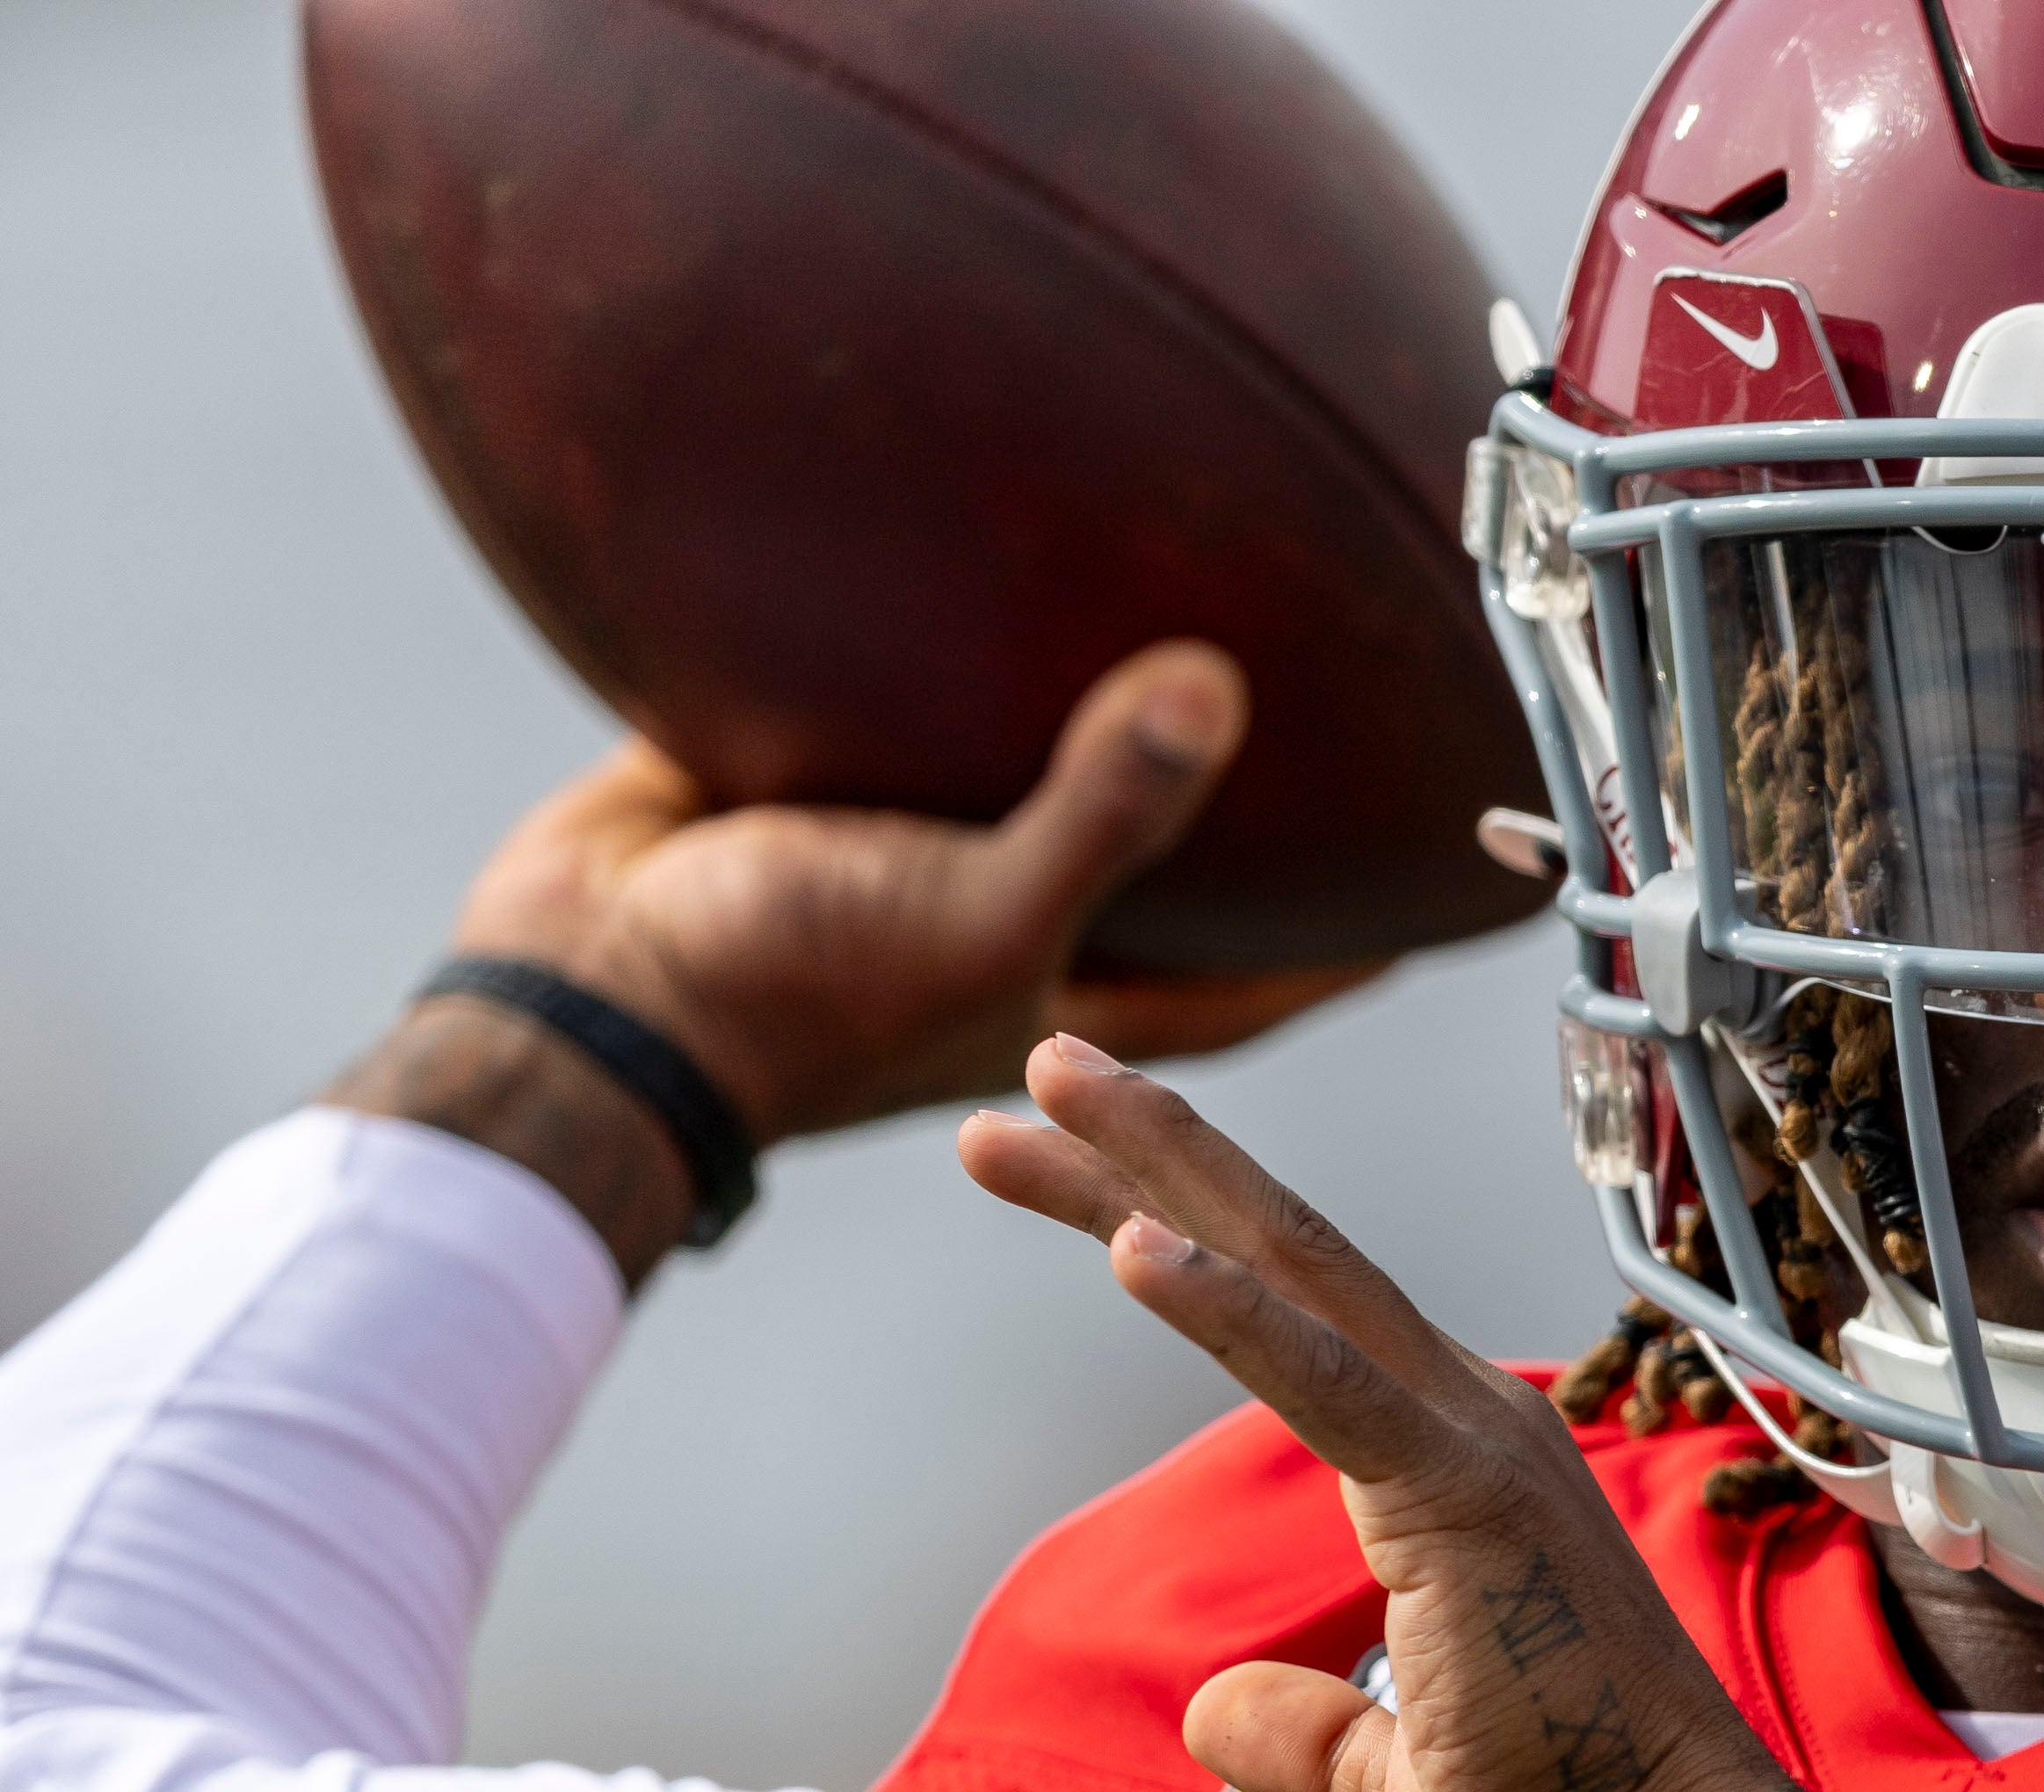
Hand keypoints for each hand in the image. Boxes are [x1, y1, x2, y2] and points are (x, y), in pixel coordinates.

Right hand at [452, 642, 1374, 1146]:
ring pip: (1044, 773)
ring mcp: (924, 856)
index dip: (1368, 928)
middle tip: (1342, 686)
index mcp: (1096, 999)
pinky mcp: (821, 785)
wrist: (577, 990)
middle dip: (1245, 797)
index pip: (1281, 970)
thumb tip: (1213, 692)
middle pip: (1177, 860)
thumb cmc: (794, 996)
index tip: (1456, 863)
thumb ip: (1106, 809)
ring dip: (1095, 703)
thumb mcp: (984, 908)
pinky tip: (988, 531)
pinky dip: (947, 647)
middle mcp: (1027, 924)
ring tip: (1186, 575)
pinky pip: (911, 708)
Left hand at [960, 1038, 1883, 1791]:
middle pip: (1287, 1255)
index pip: (1300, 1323)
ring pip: (1294, 1272)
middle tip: (1038, 1066)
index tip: (1072, 1188)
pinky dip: (1226, 1308)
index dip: (1183, 1238)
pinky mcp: (1464, 1501)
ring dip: (1159, 1172)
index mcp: (1461, 1475)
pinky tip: (1129, 1242)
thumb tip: (1211, 1710)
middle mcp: (1475, 1427)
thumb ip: (1305, 1733)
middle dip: (1150, 1154)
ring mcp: (1476, 1450)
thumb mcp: (1395, 1784)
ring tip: (1044, 1079)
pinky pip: (1323, 1384)